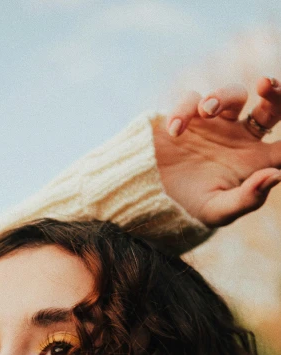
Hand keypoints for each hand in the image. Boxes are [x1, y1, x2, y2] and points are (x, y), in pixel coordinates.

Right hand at [153, 77, 280, 226]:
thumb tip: (276, 175)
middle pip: (271, 106)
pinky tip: (174, 131)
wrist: (145, 199)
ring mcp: (214, 124)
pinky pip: (192, 99)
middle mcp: (239, 138)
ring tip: (205, 111)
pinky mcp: (188, 116)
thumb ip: (248, 198)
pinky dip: (183, 110)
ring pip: (234, 94)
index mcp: (253, 162)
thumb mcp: (217, 211)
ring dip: (223, 95)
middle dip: (275, 92)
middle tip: (267, 86)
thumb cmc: (185, 210)